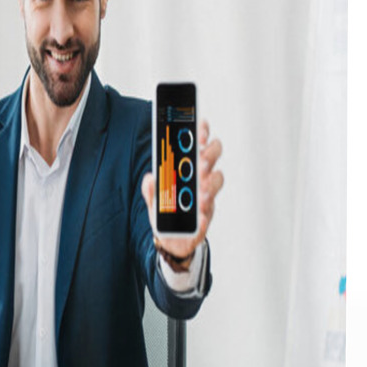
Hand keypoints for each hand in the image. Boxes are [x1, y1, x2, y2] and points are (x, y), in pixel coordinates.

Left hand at [142, 119, 223, 263]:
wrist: (172, 240)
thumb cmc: (167, 213)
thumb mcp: (154, 199)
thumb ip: (150, 189)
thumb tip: (149, 178)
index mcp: (188, 169)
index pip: (198, 145)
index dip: (201, 133)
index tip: (200, 126)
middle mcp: (201, 178)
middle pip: (212, 157)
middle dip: (209, 154)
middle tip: (202, 161)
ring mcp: (206, 195)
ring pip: (216, 181)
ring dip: (210, 184)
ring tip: (201, 192)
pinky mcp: (207, 215)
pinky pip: (209, 212)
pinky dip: (205, 213)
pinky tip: (200, 216)